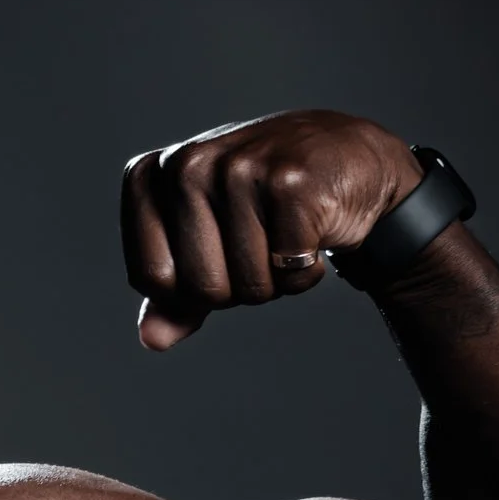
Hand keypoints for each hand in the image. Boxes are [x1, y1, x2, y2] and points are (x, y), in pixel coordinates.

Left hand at [120, 111, 425, 350]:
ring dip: (276, 279)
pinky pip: (290, 273)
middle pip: (201, 289)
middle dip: (237, 288)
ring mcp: (238, 168)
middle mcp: (187, 163)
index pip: (151, 277)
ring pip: (249, 285)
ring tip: (287, 233)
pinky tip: (314, 230)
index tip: (217, 251)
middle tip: (260, 241)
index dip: (189, 288)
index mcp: (153, 175)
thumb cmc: (264, 206)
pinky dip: (307, 273)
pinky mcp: (291, 182)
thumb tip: (152, 340)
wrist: (347, 159)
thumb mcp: (209, 246)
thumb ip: (173, 296)